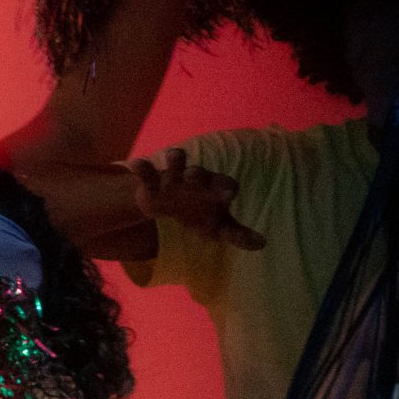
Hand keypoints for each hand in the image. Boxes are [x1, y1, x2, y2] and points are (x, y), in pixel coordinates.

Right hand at [129, 148, 264, 250]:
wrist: (170, 207)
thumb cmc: (199, 214)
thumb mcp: (218, 227)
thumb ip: (237, 233)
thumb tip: (262, 244)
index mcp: (215, 189)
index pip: (224, 185)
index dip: (226, 188)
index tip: (228, 194)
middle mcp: (196, 180)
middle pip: (200, 172)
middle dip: (197, 173)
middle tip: (194, 174)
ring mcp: (174, 179)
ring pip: (177, 164)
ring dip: (176, 159)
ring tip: (173, 154)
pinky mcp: (153, 184)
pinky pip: (148, 173)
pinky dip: (142, 167)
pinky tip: (137, 164)